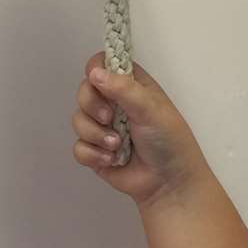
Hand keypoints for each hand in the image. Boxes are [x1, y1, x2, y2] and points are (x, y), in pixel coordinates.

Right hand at [72, 52, 208, 208]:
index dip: (96, 70)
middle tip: (110, 118)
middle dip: (93, 106)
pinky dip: (94, 154)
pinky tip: (112, 160)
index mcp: (131, 86)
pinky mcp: (96, 152)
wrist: (169, 183)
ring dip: (96, 135)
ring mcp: (104, 128)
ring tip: (117, 146)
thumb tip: (95, 73)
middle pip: (84, 91)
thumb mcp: (151, 109)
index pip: (103, 64)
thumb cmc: (169, 141)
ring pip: (78, 120)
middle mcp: (115, 103)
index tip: (99, 82)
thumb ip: (124, 89)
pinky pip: (78, 147)